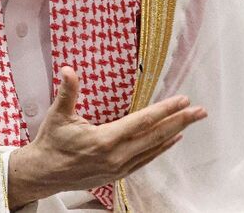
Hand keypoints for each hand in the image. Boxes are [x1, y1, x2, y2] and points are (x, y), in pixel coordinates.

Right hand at [7, 67, 206, 209]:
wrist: (44, 173)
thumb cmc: (51, 143)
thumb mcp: (57, 115)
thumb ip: (67, 92)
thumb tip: (69, 70)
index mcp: (104, 140)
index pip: (142, 122)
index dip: (164, 110)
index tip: (182, 100)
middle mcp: (116, 156)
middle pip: (156, 136)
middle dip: (180, 121)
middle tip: (200, 111)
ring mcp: (119, 167)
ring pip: (154, 148)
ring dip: (174, 134)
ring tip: (190, 122)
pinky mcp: (118, 174)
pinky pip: (146, 159)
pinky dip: (161, 148)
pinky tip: (171, 141)